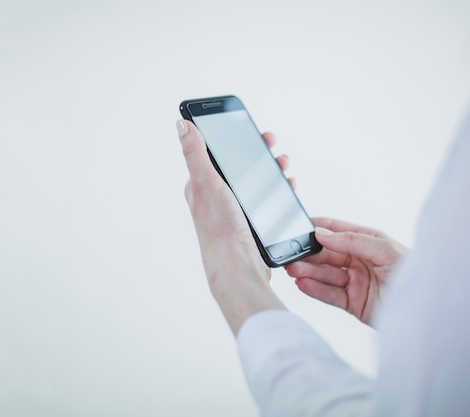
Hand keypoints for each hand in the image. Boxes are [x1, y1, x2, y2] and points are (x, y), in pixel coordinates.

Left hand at [177, 120, 284, 333]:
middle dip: (256, 151)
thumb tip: (182, 124)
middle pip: (238, 166)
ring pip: (254, 182)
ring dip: (269, 169)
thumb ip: (195, 153)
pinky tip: (287, 187)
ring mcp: (233, 211)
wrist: (238, 267)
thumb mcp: (207, 183)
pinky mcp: (249, 224)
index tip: (250, 127)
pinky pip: (264, 200)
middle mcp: (215, 198)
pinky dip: (276, 189)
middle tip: (271, 142)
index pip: (215, 153)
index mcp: (201, 186)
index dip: (232, 138)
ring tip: (283, 164)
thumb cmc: (220, 228)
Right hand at [285, 218, 407, 324]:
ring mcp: (356, 282)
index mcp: (368, 241)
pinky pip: (330, 295)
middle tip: (291, 254)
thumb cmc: (413, 274)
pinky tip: (302, 284)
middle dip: (309, 254)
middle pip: (328, 255)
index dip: (318, 227)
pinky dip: (315, 290)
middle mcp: (360, 260)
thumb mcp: (385, 250)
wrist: (426, 311)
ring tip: (292, 270)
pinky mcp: (353, 304)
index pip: (338, 231)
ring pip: (326, 275)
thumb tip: (323, 233)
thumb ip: (352, 240)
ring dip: (308, 272)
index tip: (298, 226)